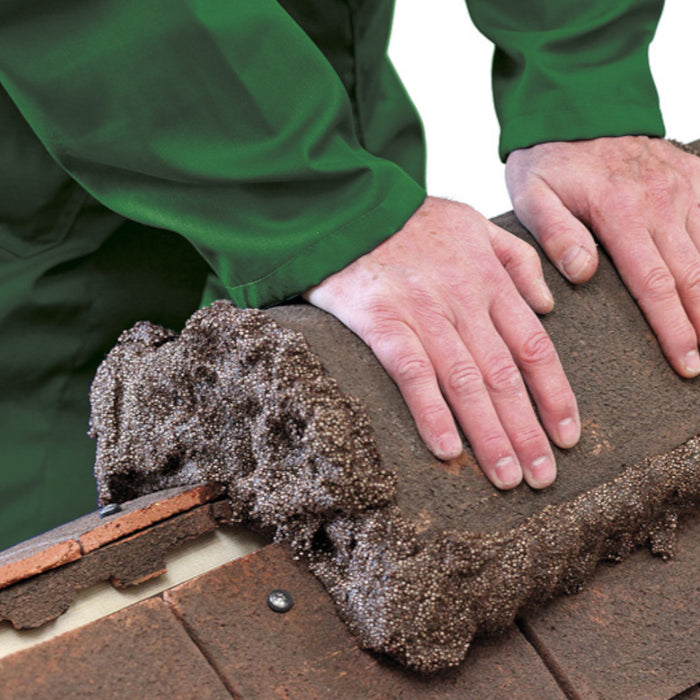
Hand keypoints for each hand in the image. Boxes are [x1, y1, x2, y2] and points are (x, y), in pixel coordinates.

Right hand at [303, 196, 579, 489]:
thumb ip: (518, 259)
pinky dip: (432, 412)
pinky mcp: (382, 320)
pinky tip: (447, 450)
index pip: (534, 348)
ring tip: (506, 477)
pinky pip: (413, 373)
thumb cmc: (410, 219)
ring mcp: (423, 311)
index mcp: (489, 279)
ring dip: (489, 434)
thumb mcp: (474, 222)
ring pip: (466, 381)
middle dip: (527, 430)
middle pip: (505, 375)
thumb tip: (548, 305)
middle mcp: (463, 300)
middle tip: (542, 477)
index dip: (555, 395)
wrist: (347, 203)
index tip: (568, 435)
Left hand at [506, 136, 699, 377]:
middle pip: (693, 275)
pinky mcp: (694, 175)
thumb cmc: (549, 159)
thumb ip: (557, 234)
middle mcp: (660, 201)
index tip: (686, 361)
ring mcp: (683, 186)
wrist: (576, 107)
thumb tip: (582, 273)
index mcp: (620, 212)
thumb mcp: (532, 195)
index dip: (673, 327)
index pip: (654, 283)